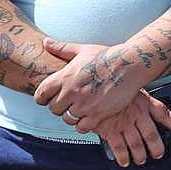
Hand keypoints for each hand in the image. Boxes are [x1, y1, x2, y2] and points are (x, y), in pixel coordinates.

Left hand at [34, 39, 151, 133]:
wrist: (130, 65)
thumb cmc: (107, 56)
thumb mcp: (82, 50)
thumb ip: (62, 48)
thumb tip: (45, 42)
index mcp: (65, 76)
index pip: (41, 94)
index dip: (43, 98)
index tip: (49, 98)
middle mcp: (71, 92)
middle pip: (53, 109)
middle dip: (59, 107)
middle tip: (69, 103)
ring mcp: (84, 104)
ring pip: (67, 119)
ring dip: (72, 116)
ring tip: (80, 110)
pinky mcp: (98, 113)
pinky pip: (81, 127)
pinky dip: (83, 125)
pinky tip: (89, 117)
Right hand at [96, 91, 170, 166]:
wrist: (90, 86)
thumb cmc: (112, 87)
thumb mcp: (130, 89)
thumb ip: (140, 100)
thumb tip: (149, 108)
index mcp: (144, 102)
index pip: (164, 114)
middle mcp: (136, 114)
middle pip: (151, 135)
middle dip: (156, 148)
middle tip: (158, 154)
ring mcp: (123, 123)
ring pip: (136, 144)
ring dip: (140, 155)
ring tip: (141, 160)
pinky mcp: (109, 130)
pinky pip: (119, 148)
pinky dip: (123, 157)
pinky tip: (125, 161)